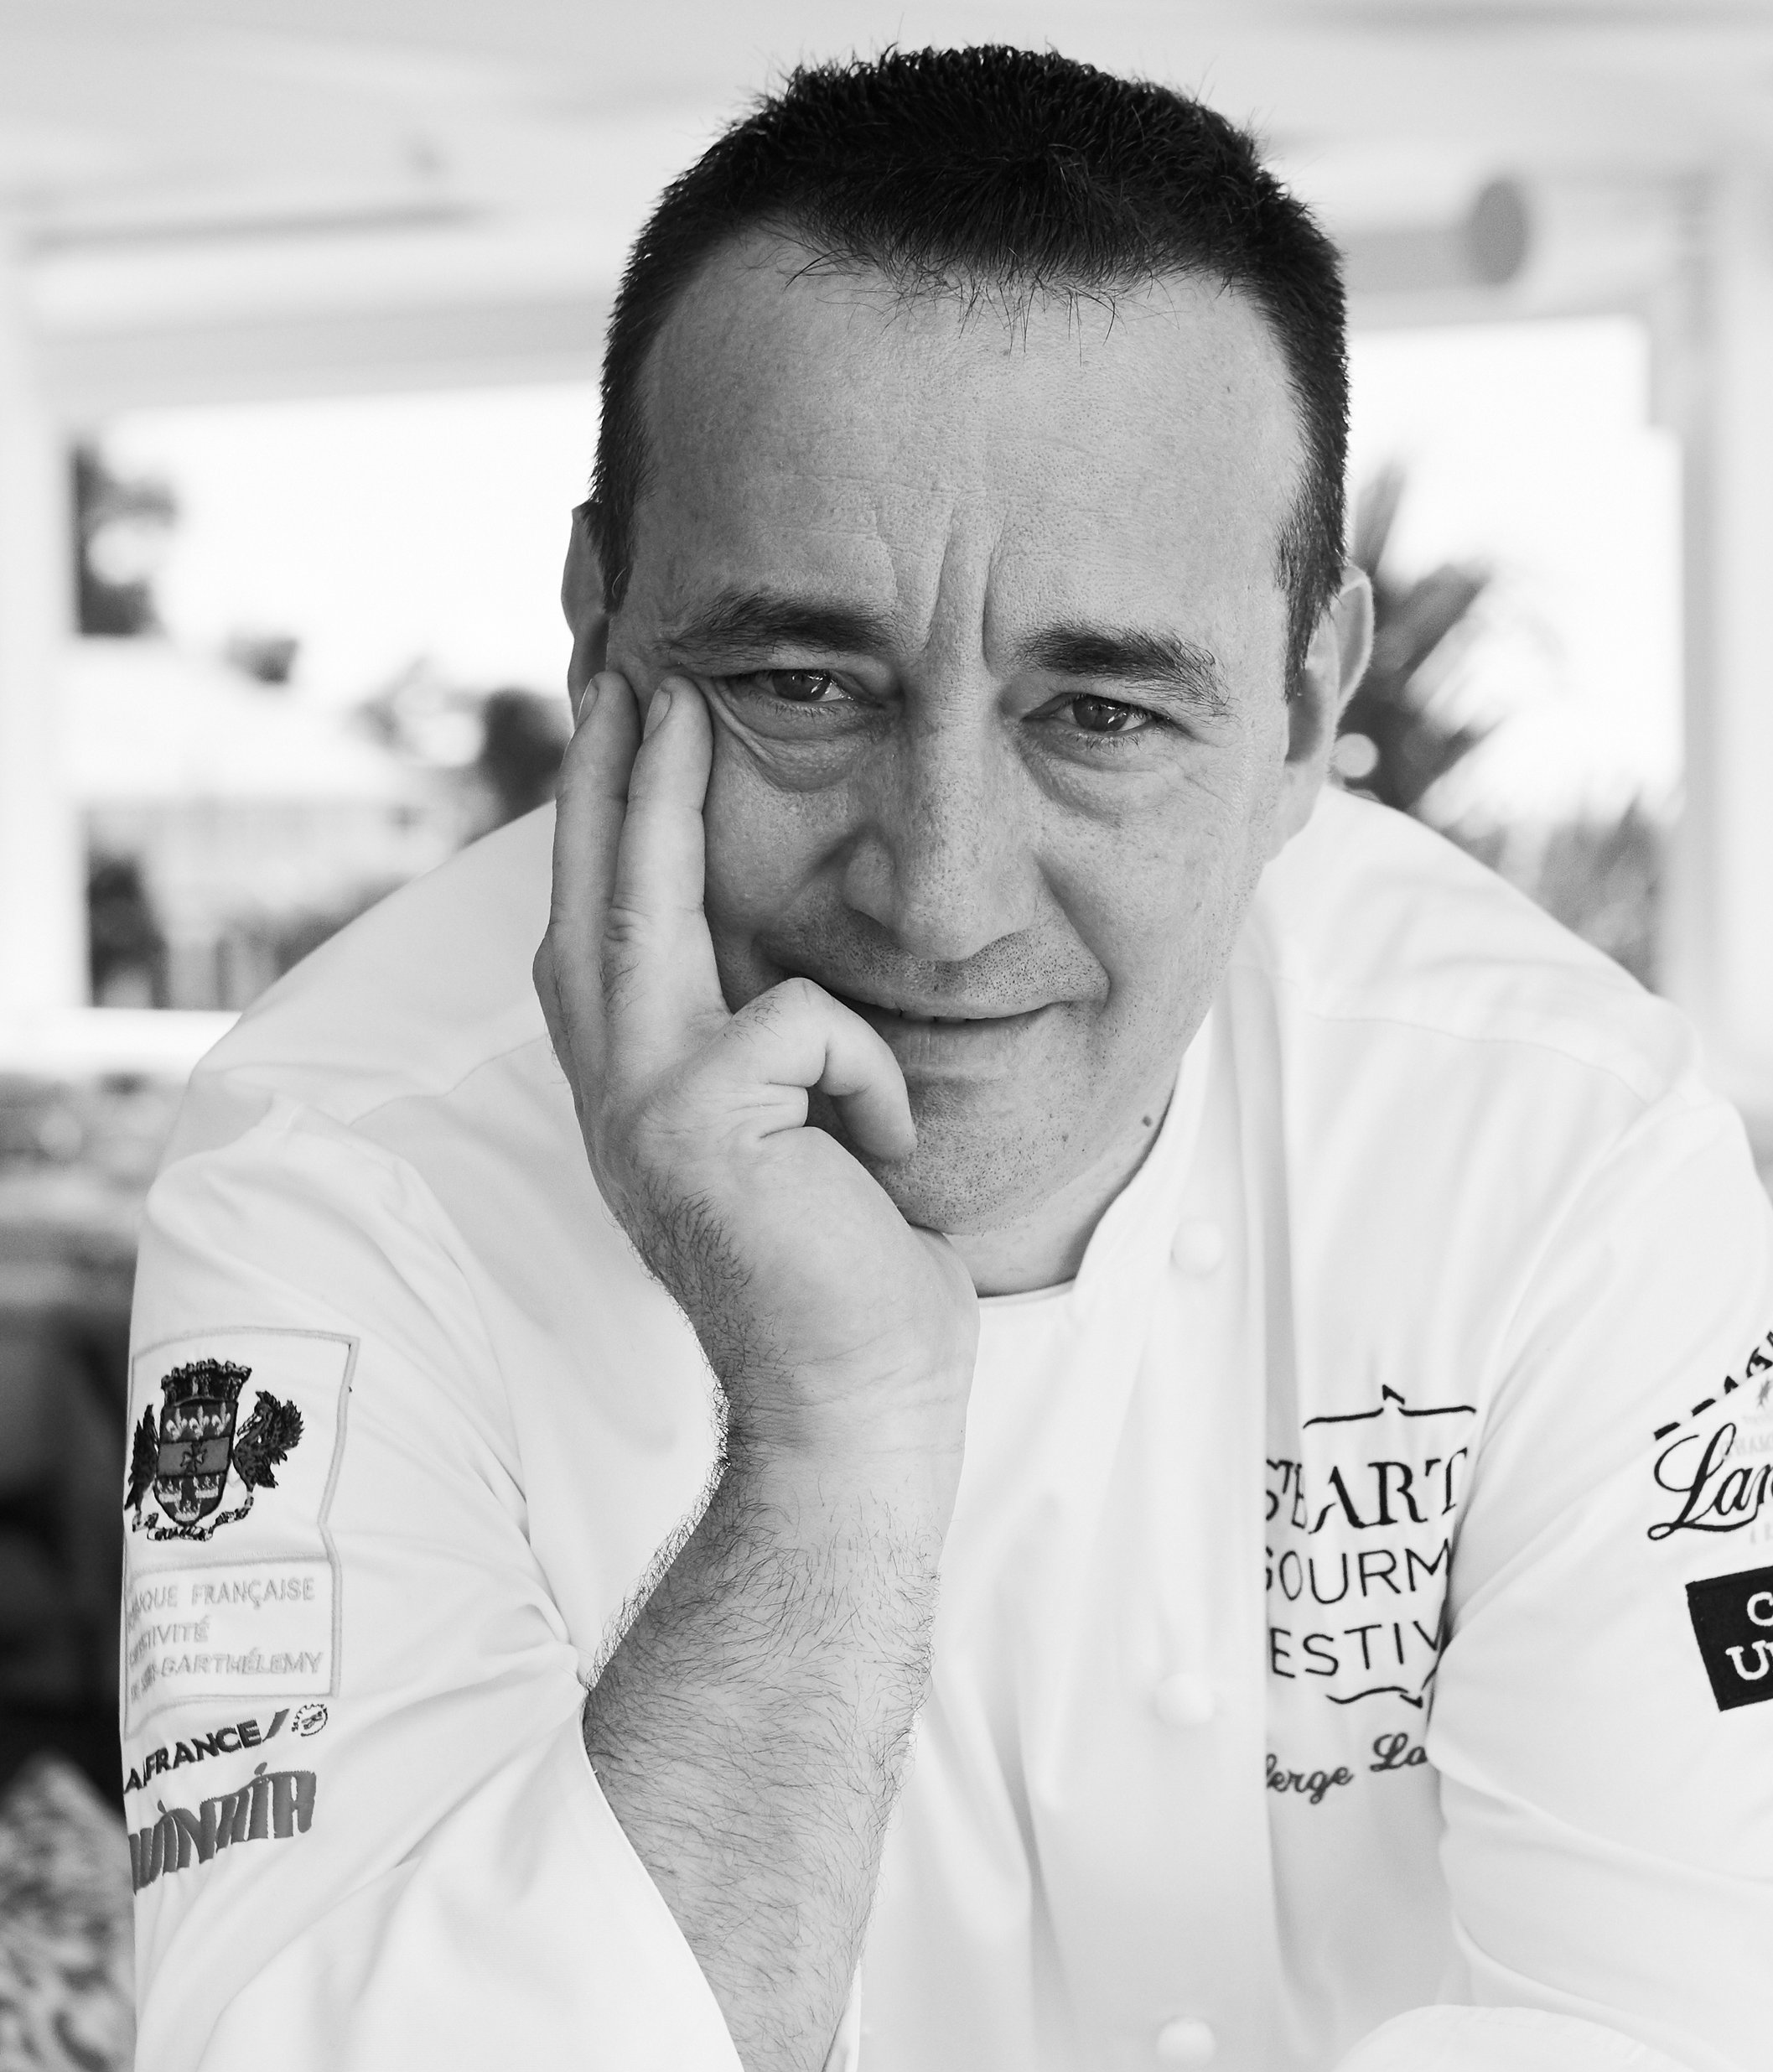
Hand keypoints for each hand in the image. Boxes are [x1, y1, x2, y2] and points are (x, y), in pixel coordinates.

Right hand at [533, 671, 976, 1457]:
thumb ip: (769, 1064)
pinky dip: (868, 1078)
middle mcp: (617, 1099)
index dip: (601, 836)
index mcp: (640, 1103)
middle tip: (629, 667)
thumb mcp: (806, 1148)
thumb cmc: (857, 1291)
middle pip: (596, 900)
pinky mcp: (693, 1118)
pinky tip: (878, 1156)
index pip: (602, 941)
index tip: (623, 734)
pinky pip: (804, 1022)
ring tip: (684, 703)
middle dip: (607, 774)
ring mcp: (639, 1106)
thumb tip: (784, 980)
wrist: (856, 1404)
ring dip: (666, 797)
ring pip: (652, 910)